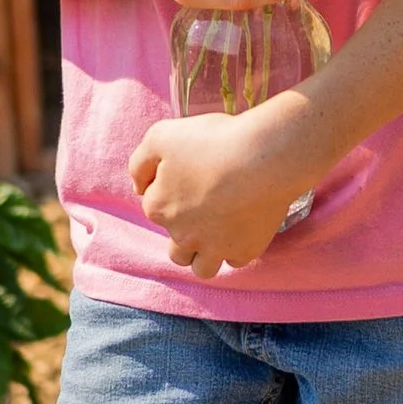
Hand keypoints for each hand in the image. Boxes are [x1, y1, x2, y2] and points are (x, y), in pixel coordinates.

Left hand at [127, 102, 318, 278]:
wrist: (264, 156)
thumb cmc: (212, 141)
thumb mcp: (161, 135)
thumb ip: (140, 163)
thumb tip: (138, 187)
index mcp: (159, 208)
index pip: (154, 208)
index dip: (170, 192)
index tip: (190, 175)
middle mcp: (182, 235)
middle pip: (176, 249)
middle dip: (184, 235)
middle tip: (204, 209)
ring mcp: (215, 247)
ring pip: (202, 268)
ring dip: (205, 255)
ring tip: (218, 233)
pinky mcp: (246, 249)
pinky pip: (235, 260)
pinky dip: (237, 248)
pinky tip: (243, 228)